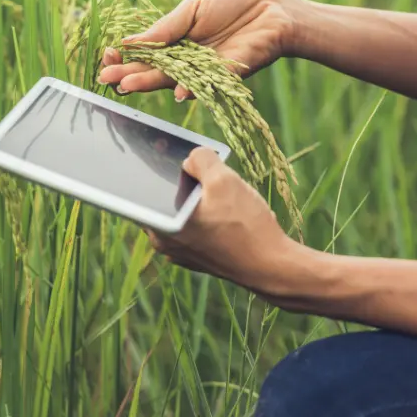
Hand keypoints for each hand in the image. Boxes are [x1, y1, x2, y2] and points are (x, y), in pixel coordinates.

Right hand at [98, 0, 297, 100]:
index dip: (125, 56)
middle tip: (106, 77)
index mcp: (175, 42)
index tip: (108, 55)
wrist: (273, 10)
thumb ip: (165, 27)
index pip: (144, 54)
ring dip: (150, 83)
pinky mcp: (226, 77)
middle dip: (128, 74)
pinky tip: (178, 91)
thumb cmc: (234, 5)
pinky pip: (207, 84)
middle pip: (152, 71)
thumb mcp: (193, 9)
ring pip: (173, 80)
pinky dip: (193, 88)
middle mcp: (186, 61)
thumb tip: (129, 41)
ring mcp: (204, 72)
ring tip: (127, 84)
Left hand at [146, 148, 295, 295]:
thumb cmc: (245, 226)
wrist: (272, 266)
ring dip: (201, 198)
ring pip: (185, 211)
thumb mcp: (224, 179)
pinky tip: (231, 211)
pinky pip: (197, 226)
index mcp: (160, 224)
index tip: (165, 149)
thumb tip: (190, 158)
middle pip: (167, 197)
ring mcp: (181, 252)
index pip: (144, 187)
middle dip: (185, 180)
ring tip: (225, 194)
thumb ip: (200, 159)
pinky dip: (209, 215)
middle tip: (205, 170)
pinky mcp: (199, 257)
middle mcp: (164, 242)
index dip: (155, 164)